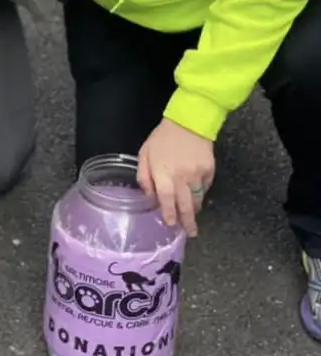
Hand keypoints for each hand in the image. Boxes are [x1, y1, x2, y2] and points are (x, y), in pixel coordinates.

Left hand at [137, 118, 214, 237]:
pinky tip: (197, 195)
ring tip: (192, 218)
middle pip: (185, 206)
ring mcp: (197, 175)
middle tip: (189, 233)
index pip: (166, 199)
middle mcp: (181, 177)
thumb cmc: (163, 138)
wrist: (189, 122)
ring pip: (197, 199)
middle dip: (187, 222)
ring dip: (194, 210)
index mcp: (163, 172)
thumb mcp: (145, 153)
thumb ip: (144, 176)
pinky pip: (205, 188)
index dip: (169, 214)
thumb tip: (149, 197)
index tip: (171, 225)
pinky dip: (201, 193)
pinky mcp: (210, 171)